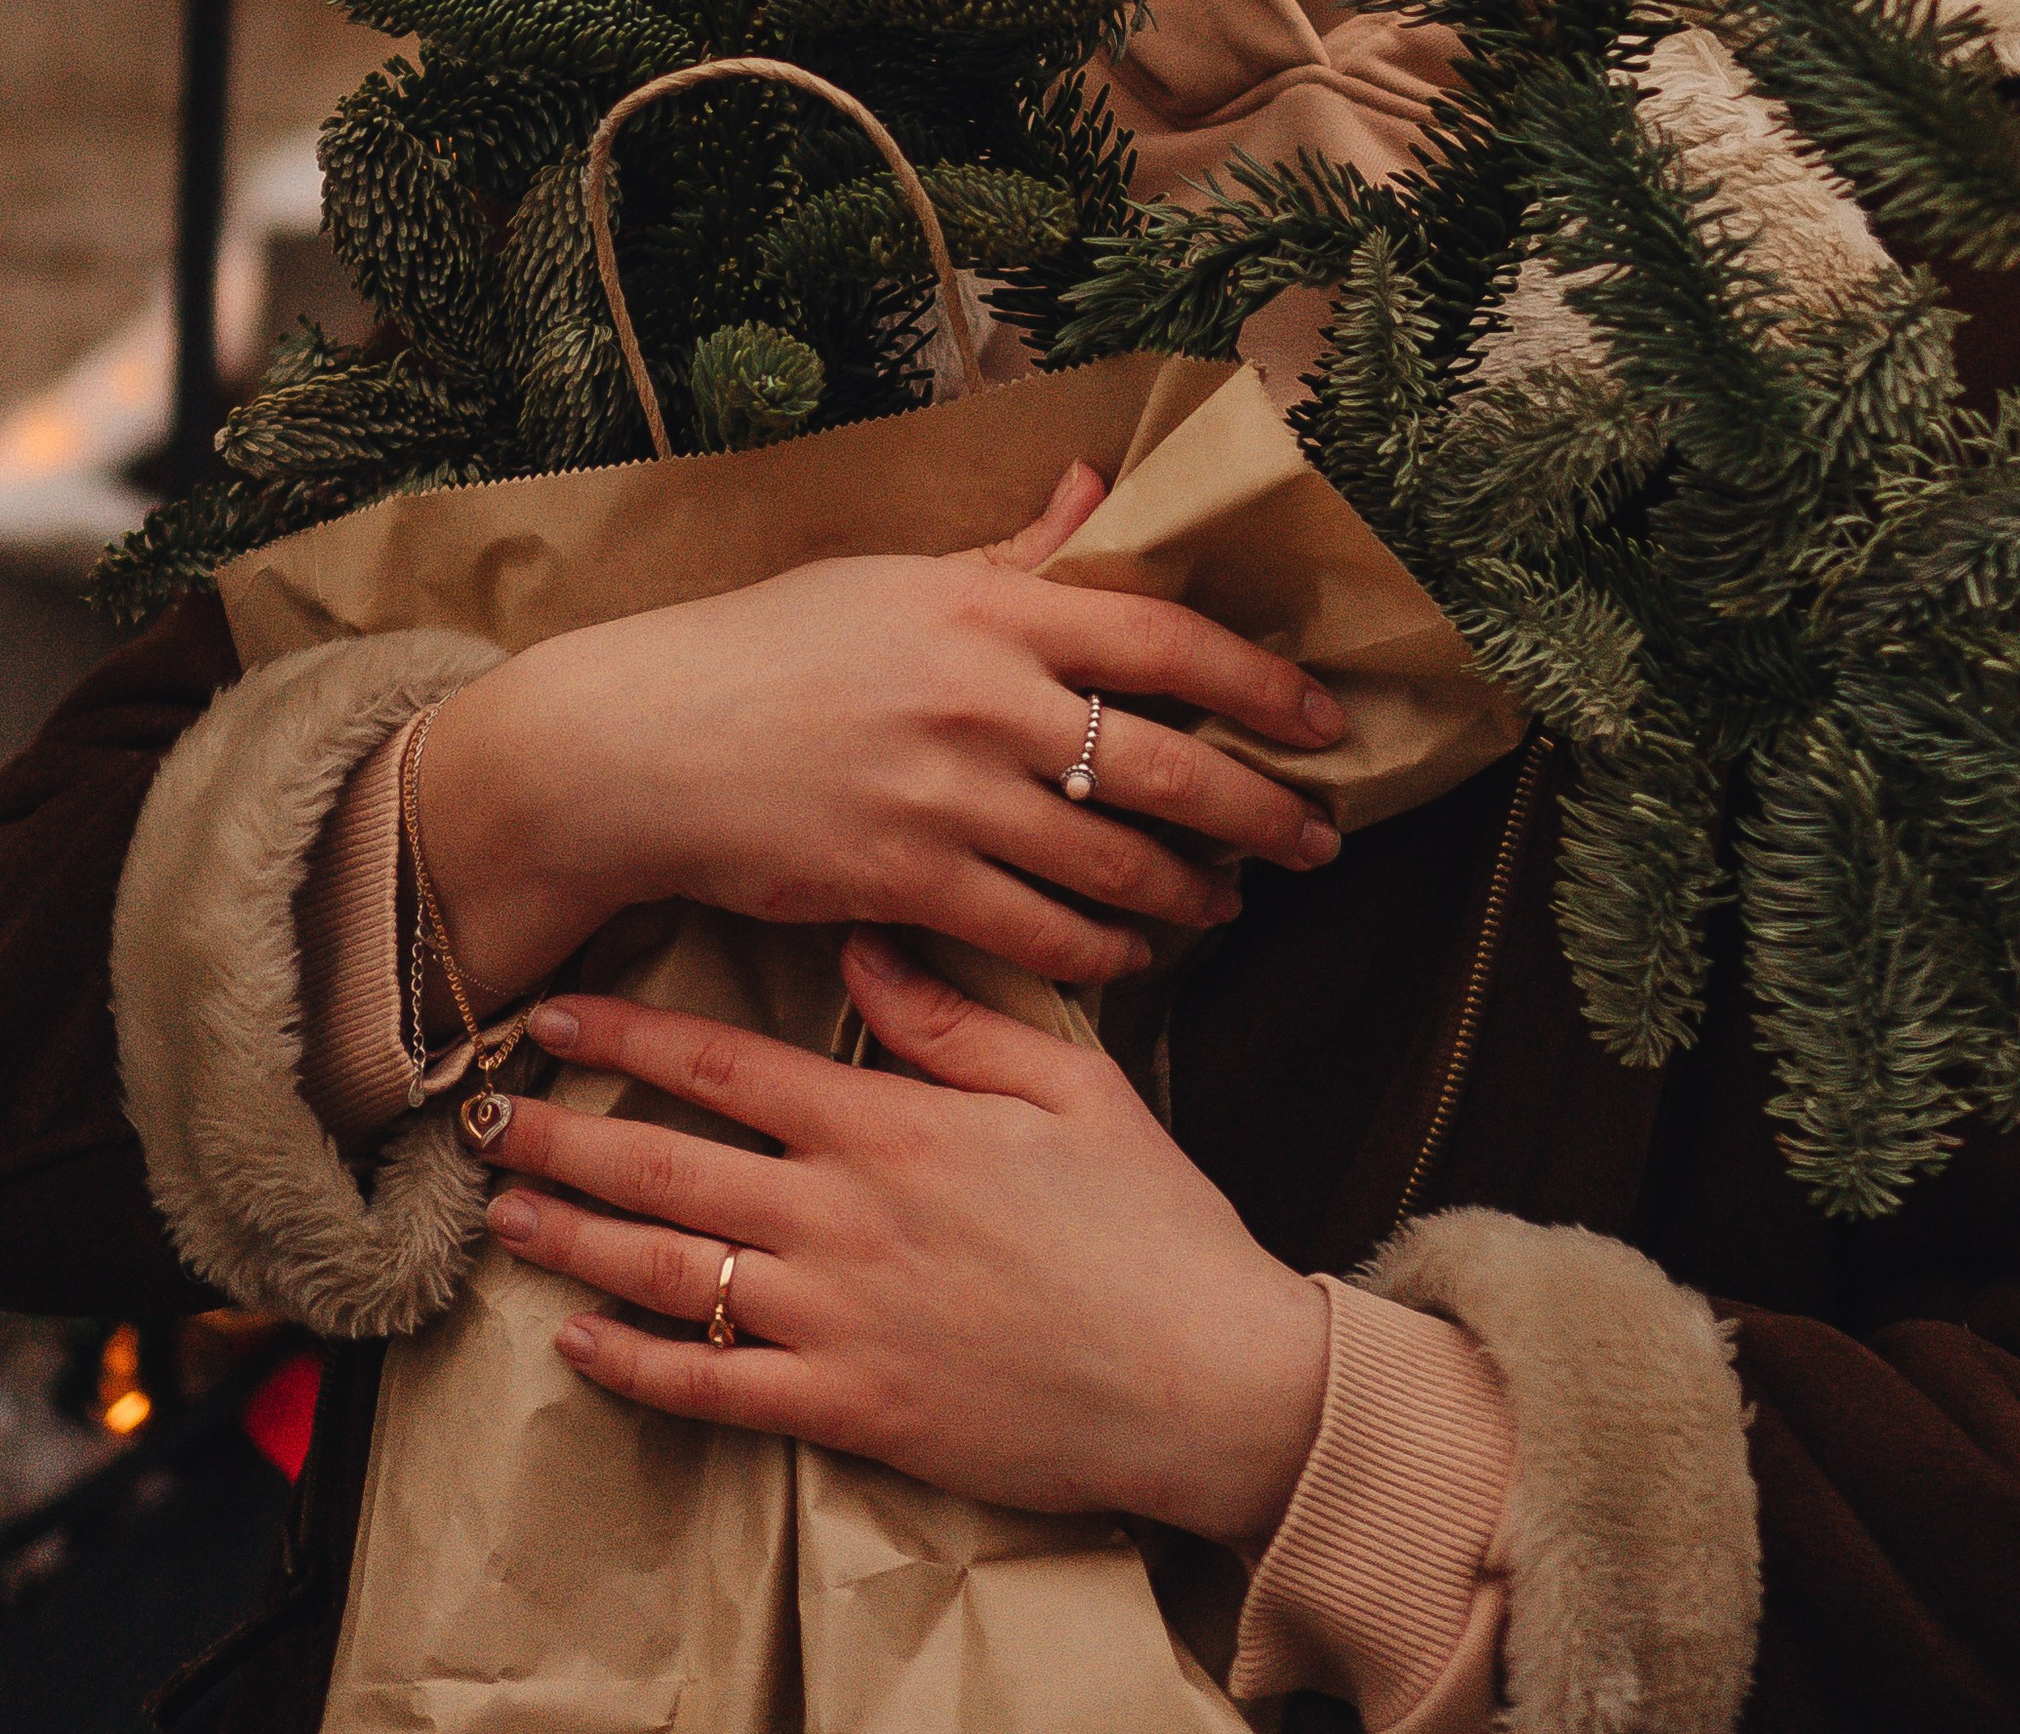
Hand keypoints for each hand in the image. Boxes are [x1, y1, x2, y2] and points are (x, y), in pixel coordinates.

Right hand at [419, 466, 1344, 1008]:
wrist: (640, 745)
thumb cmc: (769, 648)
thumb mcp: (894, 578)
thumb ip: (1012, 554)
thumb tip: (1094, 485)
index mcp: (989, 610)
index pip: (1164, 639)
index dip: (1260, 684)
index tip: (1321, 719)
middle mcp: (983, 702)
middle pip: (1167, 767)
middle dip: (1260, 814)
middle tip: (1314, 842)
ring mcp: (947, 800)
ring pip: (1116, 866)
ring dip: (1190, 896)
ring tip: (1225, 905)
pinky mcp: (908, 886)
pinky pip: (1042, 938)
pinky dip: (1103, 954)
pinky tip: (1131, 953)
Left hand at [482, 943, 1330, 1548]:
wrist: (1202, 1377)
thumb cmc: (1149, 1221)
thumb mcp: (1070, 1081)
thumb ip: (955, 1016)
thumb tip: (864, 943)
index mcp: (894, 1126)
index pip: (729, 1068)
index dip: (630, 1037)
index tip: (557, 1012)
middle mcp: (845, 1218)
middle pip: (670, 1166)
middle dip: (567, 1133)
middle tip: (483, 1115)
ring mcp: (839, 1322)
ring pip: (670, 1273)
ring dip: (578, 1238)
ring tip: (507, 1211)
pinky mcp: (850, 1411)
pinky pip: (714, 1390)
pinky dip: (634, 1368)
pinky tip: (578, 1343)